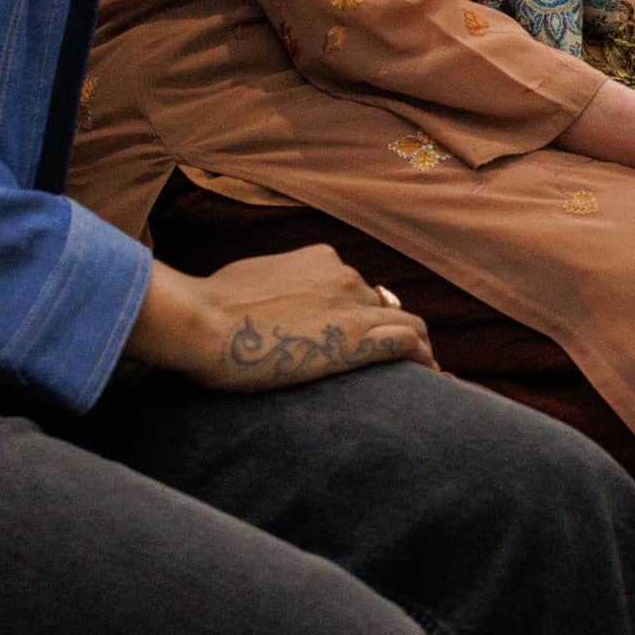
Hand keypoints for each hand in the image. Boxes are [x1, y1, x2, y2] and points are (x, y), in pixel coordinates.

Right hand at [124, 247, 434, 393]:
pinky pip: (405, 344)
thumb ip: (269, 285)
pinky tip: (430, 374)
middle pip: (382, 305)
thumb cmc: (209, 304)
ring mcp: (354, 307)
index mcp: (320, 260)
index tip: (359, 331)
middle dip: (386, 329)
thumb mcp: (245, 279)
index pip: (355, 286)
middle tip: (392, 357)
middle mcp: (345, 277)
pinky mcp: (356, 341)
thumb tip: (259, 298)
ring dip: (415, 345)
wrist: (204, 320)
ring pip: (406, 322)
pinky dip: (421, 357)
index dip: (361, 310)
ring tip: (422, 370)